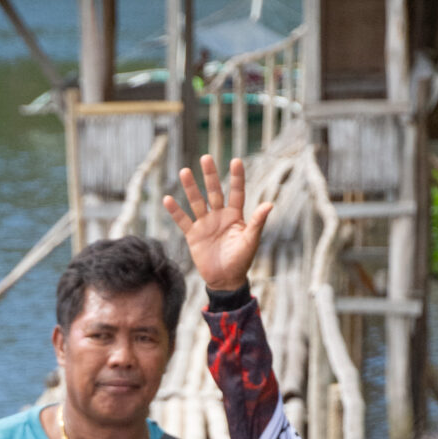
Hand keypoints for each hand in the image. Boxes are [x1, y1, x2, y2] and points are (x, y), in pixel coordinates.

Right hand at [163, 157, 272, 293]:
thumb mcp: (250, 241)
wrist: (225, 280)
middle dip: (210, 175)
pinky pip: (182, 221)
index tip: (235, 161)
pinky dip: (175, 211)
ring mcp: (205, 224)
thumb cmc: (241, 261)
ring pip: (197, 202)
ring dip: (191, 188)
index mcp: (235, 215)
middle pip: (214, 191)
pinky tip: (167, 199)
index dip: (236, 177)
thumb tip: (270, 204)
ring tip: (185, 171)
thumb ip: (258, 222)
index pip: (236, 192)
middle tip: (206, 158)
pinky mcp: (193, 235)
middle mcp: (219, 215)